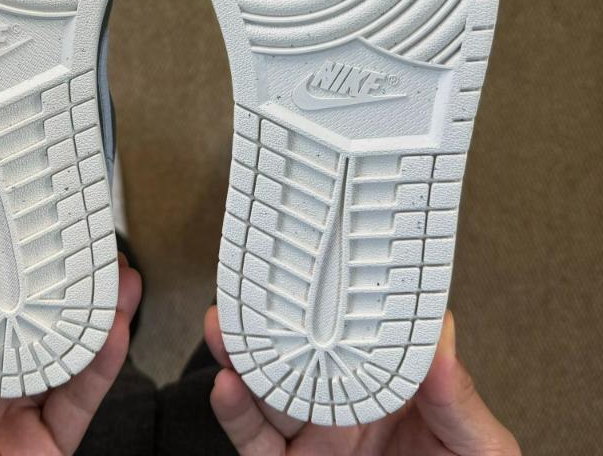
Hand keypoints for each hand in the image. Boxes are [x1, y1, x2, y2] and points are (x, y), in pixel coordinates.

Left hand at [0, 256, 140, 455]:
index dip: (8, 268)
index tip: (23, 232)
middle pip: (36, 321)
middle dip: (64, 283)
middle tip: (83, 244)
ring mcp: (17, 411)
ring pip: (68, 351)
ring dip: (96, 312)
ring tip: (113, 275)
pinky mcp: (45, 444)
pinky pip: (80, 399)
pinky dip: (102, 364)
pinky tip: (113, 329)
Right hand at [205, 307, 519, 455]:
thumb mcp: (479, 448)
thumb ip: (457, 396)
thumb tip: (443, 328)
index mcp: (387, 385)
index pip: (353, 332)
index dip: (329, 297)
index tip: (312, 265)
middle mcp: (343, 404)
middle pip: (296, 351)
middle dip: (267, 317)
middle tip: (248, 284)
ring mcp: (312, 436)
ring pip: (264, 387)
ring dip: (239, 354)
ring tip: (224, 324)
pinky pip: (253, 439)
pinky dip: (235, 412)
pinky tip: (227, 385)